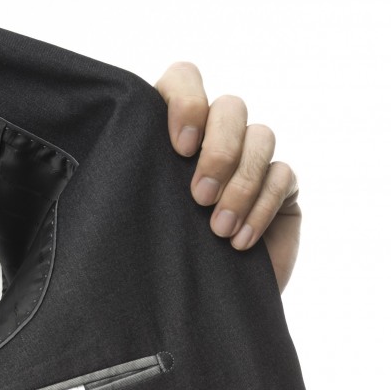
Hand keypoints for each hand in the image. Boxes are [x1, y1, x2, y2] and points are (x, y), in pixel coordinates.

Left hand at [154, 61, 300, 294]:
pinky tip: (240, 241)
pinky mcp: (282, 188)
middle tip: (198, 198)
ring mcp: (252, 160)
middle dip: (219, 150)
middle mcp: (216, 137)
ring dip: (241, 182)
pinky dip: (262, 207)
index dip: (187, 100)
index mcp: (174, 132)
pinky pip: (283, 175)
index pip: (185, 78)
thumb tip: (107, 164)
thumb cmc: (158, 264)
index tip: (179, 148)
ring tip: (218, 229)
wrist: (195, 311)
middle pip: (230, 106)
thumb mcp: (138, 221)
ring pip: (262, 135)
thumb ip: (132, 183)